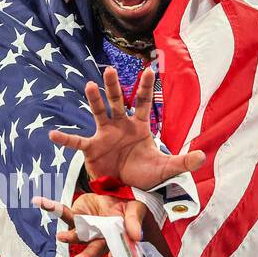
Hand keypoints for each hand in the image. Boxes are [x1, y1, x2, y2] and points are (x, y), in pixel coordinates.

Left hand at [32, 192, 165, 256]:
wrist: (113, 195)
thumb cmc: (126, 208)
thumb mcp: (135, 210)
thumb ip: (134, 221)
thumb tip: (137, 236)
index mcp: (114, 239)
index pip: (114, 250)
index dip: (114, 254)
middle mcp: (97, 237)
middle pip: (92, 249)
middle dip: (86, 256)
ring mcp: (84, 228)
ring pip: (76, 234)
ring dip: (68, 236)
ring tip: (61, 237)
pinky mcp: (75, 215)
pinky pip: (62, 213)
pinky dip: (49, 206)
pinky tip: (38, 201)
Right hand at [47, 66, 205, 190]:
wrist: (127, 187)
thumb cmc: (145, 173)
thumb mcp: (167, 168)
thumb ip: (184, 161)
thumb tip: (204, 156)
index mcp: (139, 126)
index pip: (143, 103)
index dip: (145, 87)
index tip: (148, 69)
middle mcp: (121, 125)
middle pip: (117, 101)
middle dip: (113, 86)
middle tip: (109, 69)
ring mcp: (104, 135)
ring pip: (99, 112)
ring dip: (94, 100)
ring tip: (90, 85)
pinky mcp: (92, 149)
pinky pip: (77, 142)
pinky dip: (66, 140)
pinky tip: (53, 135)